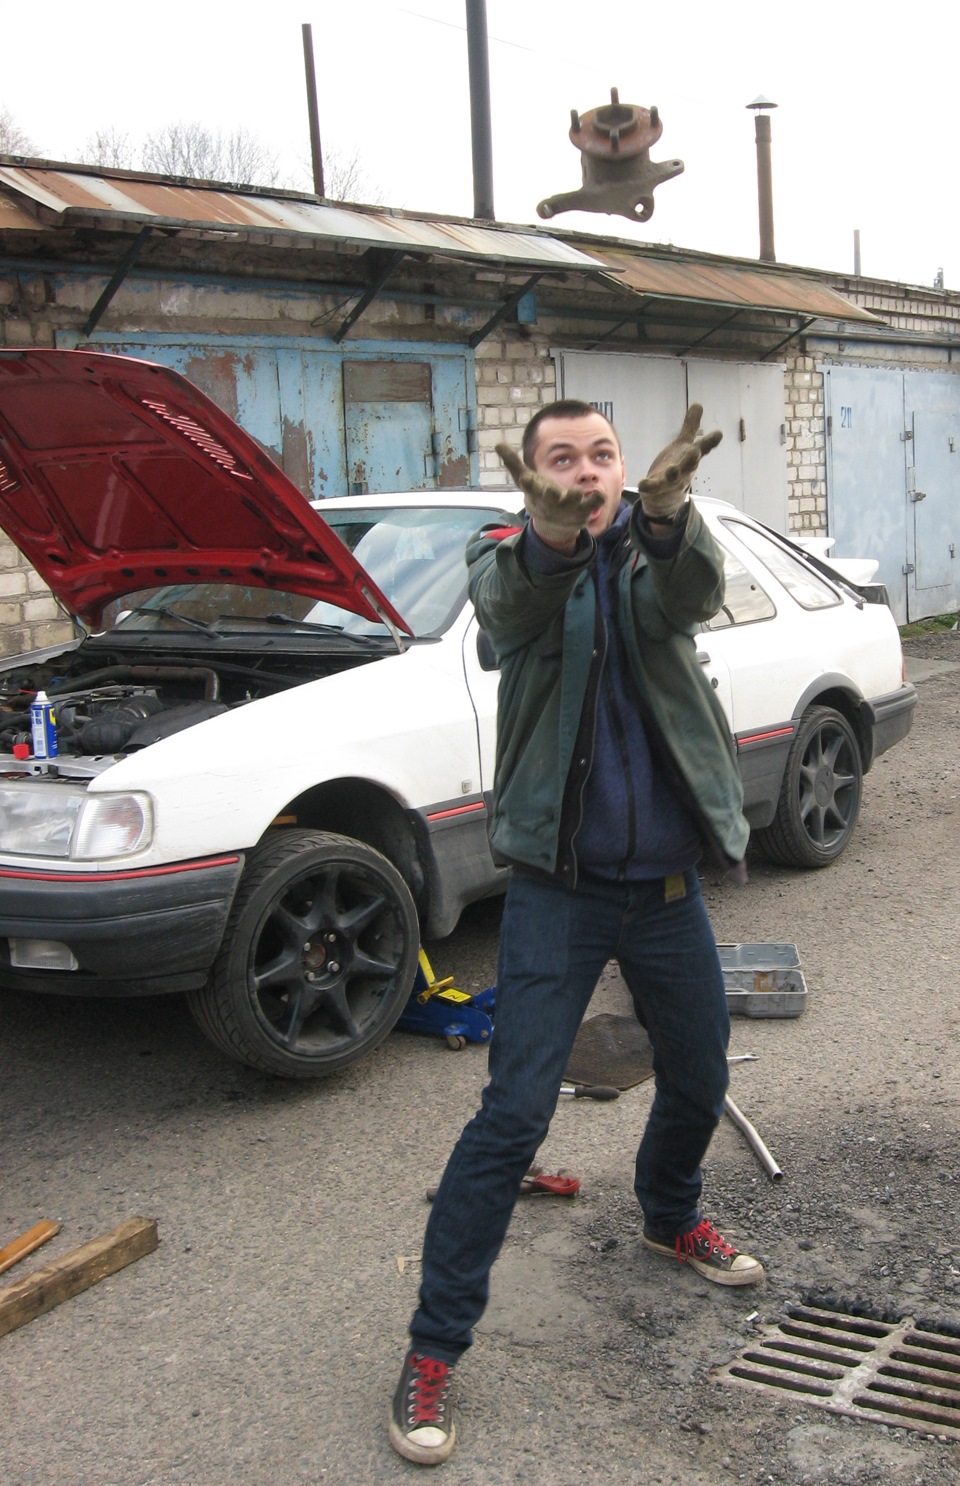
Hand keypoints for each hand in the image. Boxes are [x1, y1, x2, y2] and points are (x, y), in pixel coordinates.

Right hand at [497, 442, 602, 546]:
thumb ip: (513, 463)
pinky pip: (595, 502)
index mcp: (538, 493)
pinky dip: (598, 497)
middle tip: (552, 491)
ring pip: (574, 501)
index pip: (531, 488)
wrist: (555, 525)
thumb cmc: (540, 496)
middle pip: (551, 498)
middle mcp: (553, 501)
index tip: (526, 479)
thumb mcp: (525, 481)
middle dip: (551, 495)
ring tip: (577, 490)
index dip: (529, 483)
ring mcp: (569, 507)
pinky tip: (598, 491)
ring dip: (575, 497)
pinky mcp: (585, 509)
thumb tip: (497, 444)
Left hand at [634, 404, 721, 520]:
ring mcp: (670, 481)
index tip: (718, 434)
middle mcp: (683, 470)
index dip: (710, 442)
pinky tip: (643, 483)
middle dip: (692, 459)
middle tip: (695, 451)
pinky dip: (648, 486)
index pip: (702, 449)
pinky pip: (652, 488)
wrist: (665, 499)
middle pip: (689, 464)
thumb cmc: (677, 467)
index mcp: (690, 458)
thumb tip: (698, 404)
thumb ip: (691, 427)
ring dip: (673, 473)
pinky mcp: (656, 489)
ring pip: (673, 478)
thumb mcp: (684, 446)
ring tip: (671, 469)